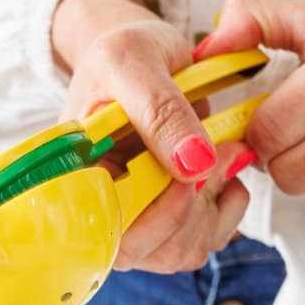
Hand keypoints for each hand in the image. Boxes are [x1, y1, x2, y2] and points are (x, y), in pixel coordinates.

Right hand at [52, 0, 254, 271]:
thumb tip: (193, 165)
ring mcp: (138, 214)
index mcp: (78, 174)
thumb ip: (159, 109)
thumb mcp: (131, 60)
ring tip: (226, 154)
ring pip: (178, 252)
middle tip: (216, 154)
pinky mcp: (171, 215)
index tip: (183, 180)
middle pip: (145, 252)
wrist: (144, 52)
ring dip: (212, 209)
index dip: (150, 221)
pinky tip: (226, 174)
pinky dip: (226, 211)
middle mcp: (104, 204)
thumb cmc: (122, 52)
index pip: (104, 234)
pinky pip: (203, 241)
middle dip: (189, 211)